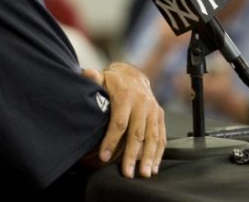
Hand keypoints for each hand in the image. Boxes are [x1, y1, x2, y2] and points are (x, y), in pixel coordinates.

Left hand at [82, 63, 165, 177]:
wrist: (133, 75)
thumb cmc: (114, 82)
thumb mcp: (102, 77)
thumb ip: (93, 78)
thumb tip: (87, 75)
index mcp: (126, 96)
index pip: (119, 122)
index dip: (111, 140)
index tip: (104, 157)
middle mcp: (142, 103)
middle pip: (137, 134)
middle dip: (131, 155)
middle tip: (127, 173)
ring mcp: (153, 110)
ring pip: (152, 137)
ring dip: (148, 157)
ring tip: (143, 174)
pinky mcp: (160, 116)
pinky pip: (161, 136)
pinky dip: (159, 153)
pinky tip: (153, 166)